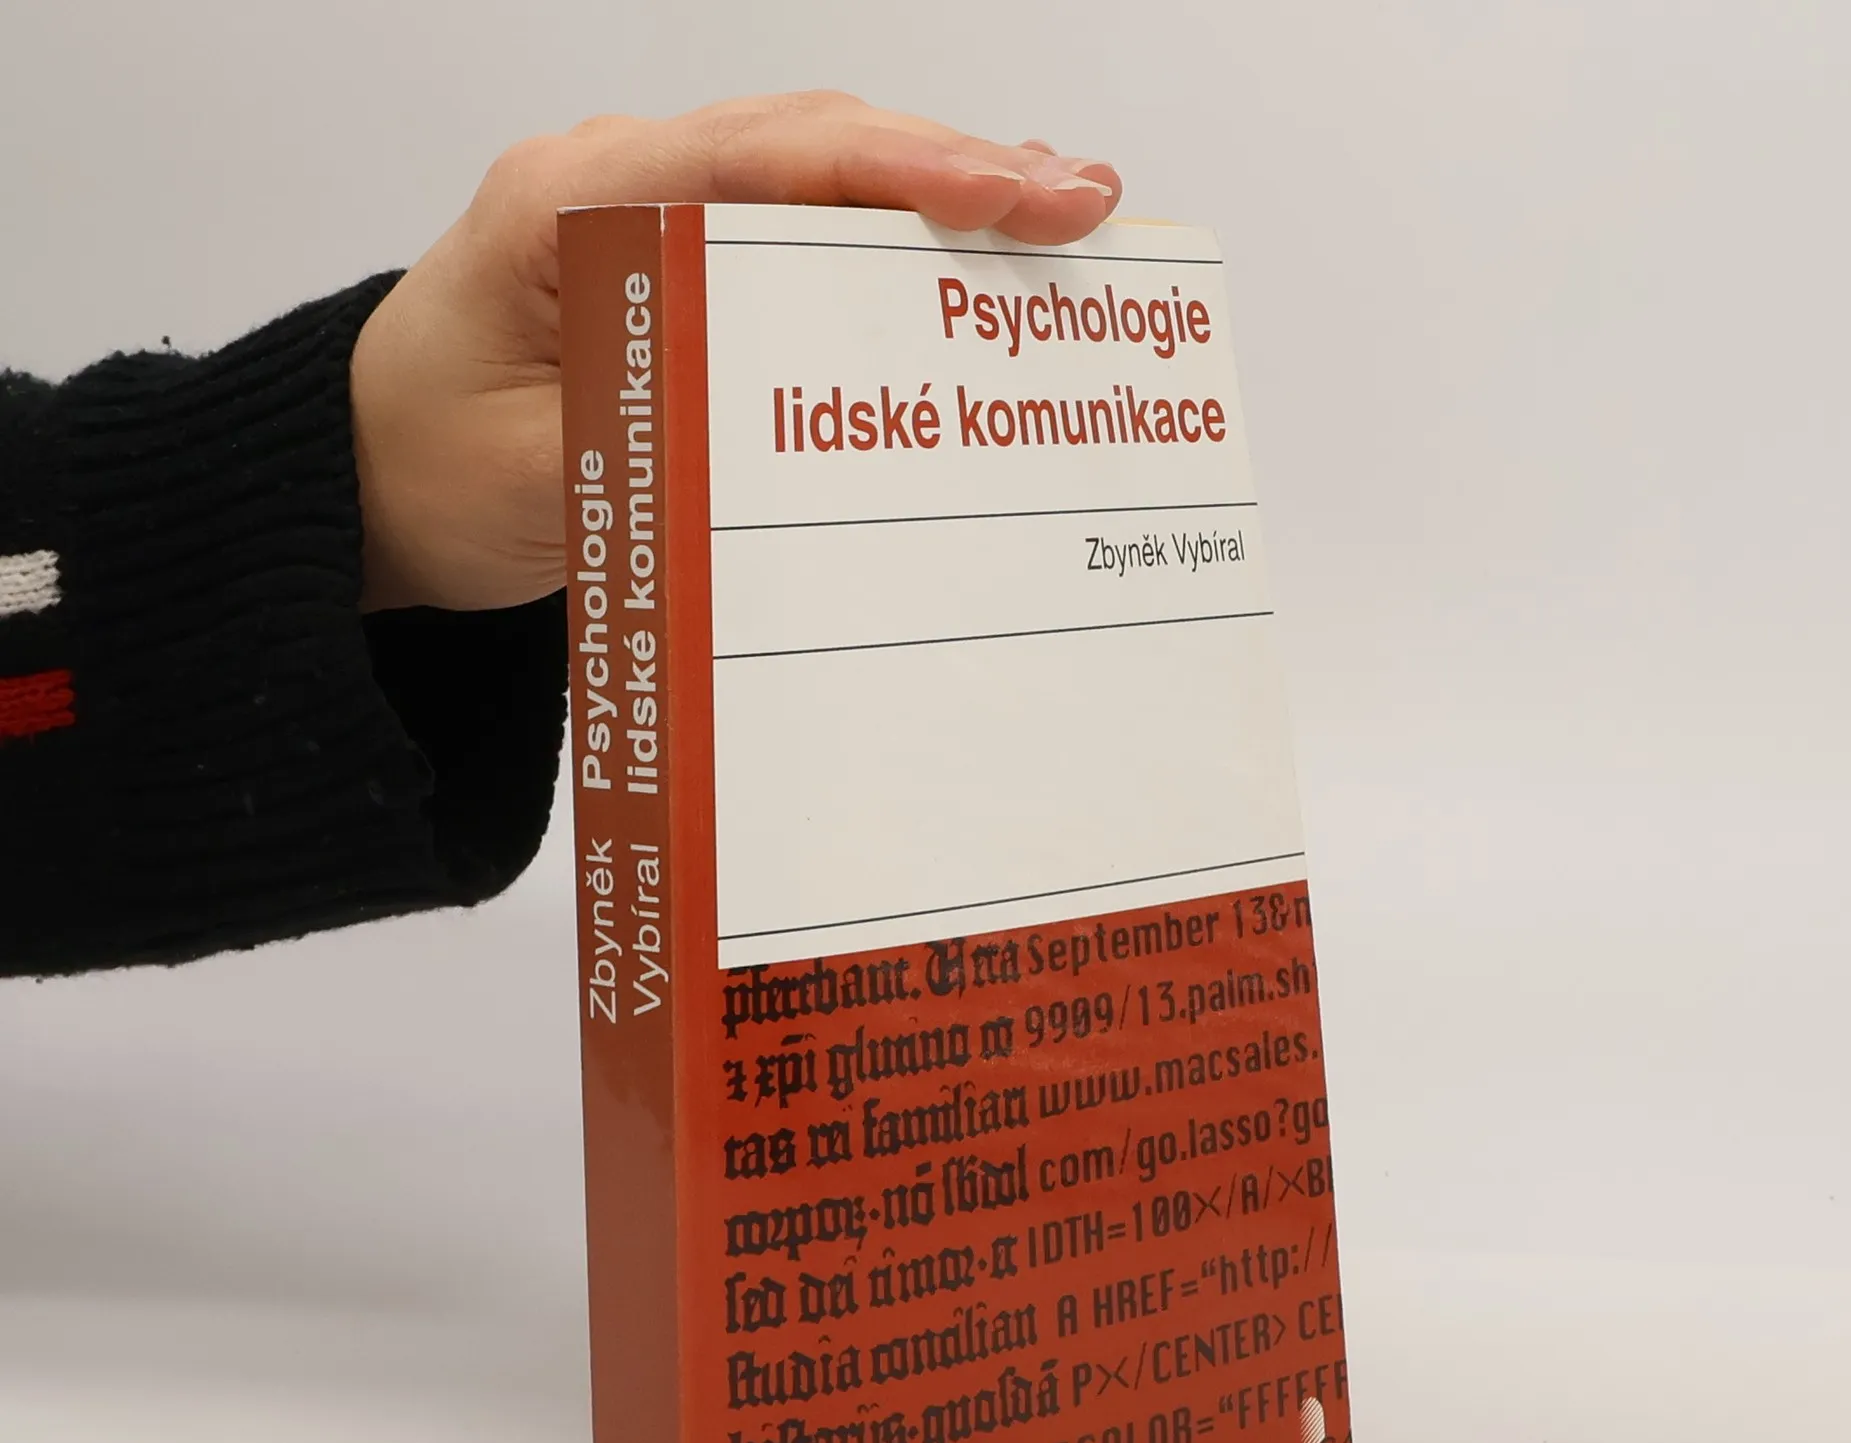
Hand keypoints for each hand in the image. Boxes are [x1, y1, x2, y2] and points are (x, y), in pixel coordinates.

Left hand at [350, 94, 1121, 612]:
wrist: (363, 480)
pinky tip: (969, 261)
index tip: (1013, 192)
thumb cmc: (425, 471)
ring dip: (940, 199)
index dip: (901, 167)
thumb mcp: (534, 483)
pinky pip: (797, 238)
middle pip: (813, 147)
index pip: (760, 156)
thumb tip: (794, 451)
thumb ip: (653, 450)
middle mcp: (620, 181)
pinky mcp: (678, 267)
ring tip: (1062, 221)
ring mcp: (652, 215)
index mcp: (569, 203)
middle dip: (957, 169)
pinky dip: (890, 246)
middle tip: (1084, 207)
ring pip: (818, 182)